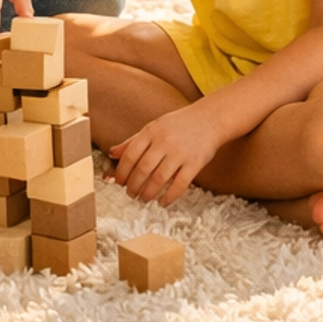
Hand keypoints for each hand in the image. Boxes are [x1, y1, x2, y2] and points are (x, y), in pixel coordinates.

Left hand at [109, 101, 224, 207]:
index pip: (130, 155)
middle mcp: (164, 141)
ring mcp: (180, 152)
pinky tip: (162, 202)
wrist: (210, 119)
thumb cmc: (178, 125)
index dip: (122, 172)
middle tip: (131, 194)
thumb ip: (133, 141)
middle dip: (133, 186)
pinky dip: (169, 196)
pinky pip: (179, 184)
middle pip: (142, 169)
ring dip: (148, 193)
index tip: (118, 182)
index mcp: (151, 131)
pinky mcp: (195, 163)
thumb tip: (112, 154)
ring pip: (159, 179)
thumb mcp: (154, 127)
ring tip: (144, 199)